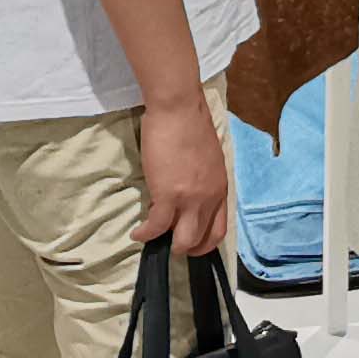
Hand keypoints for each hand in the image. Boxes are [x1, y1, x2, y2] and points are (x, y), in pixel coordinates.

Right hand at [135, 88, 231, 251]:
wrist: (179, 109)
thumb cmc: (191, 125)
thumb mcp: (208, 158)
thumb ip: (203, 180)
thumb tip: (187, 192)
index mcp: (220, 188)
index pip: (219, 228)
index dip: (204, 241)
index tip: (191, 240)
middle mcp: (209, 198)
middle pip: (203, 239)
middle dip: (187, 248)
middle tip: (172, 246)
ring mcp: (190, 199)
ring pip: (183, 240)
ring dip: (169, 246)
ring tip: (154, 239)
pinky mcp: (168, 196)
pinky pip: (156, 226)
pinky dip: (145, 234)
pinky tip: (137, 233)